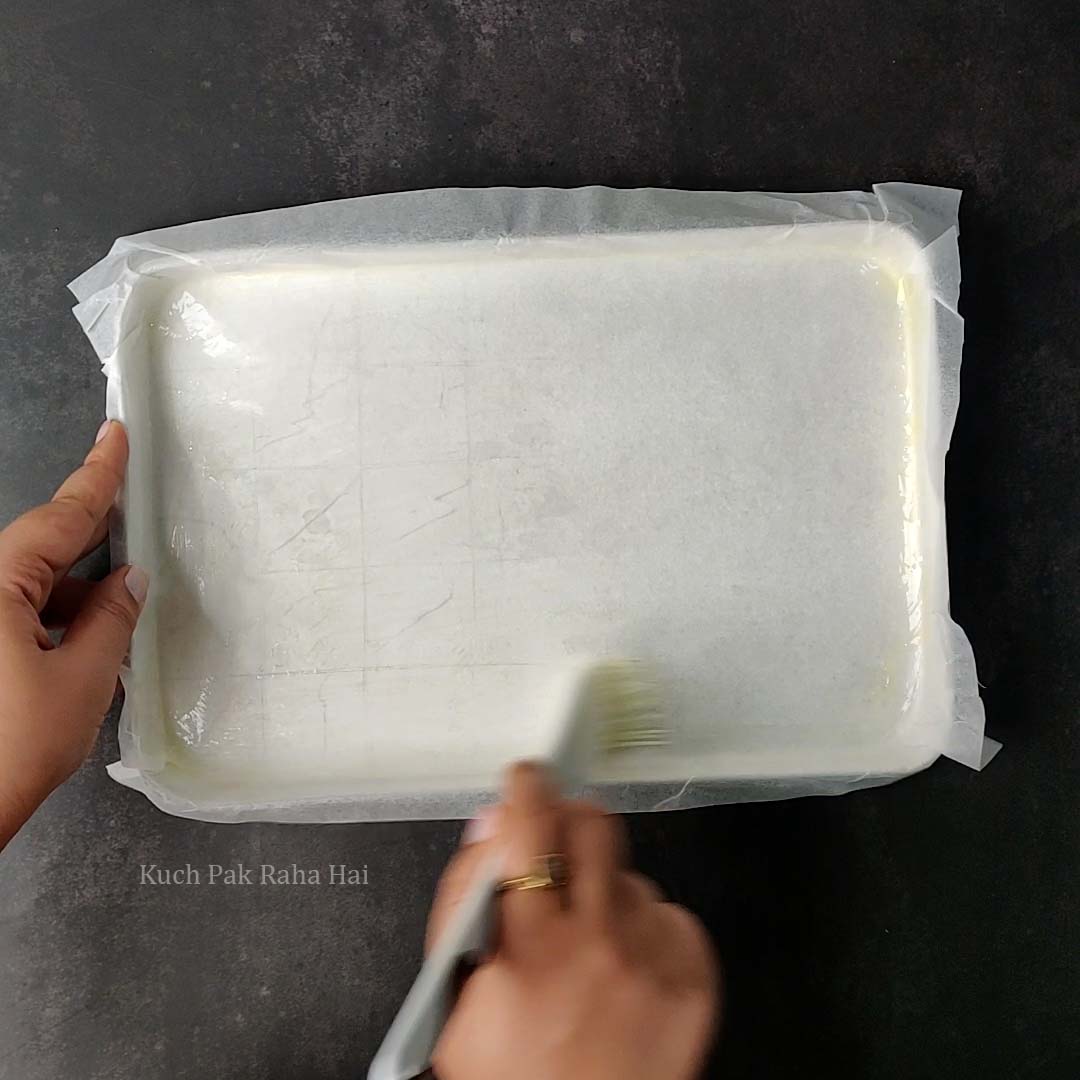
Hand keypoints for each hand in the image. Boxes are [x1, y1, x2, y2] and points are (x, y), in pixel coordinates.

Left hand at [0, 421, 146, 848]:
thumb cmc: (14, 745)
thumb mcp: (81, 679)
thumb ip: (110, 618)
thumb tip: (131, 579)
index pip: (58, 519)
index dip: (95, 477)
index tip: (116, 434)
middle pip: (38, 547)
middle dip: (88, 538)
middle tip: (129, 513)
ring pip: (25, 584)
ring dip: (70, 590)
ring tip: (117, 610)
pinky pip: (12, 612)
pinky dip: (48, 618)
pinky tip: (82, 642)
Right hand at [427, 764, 719, 1079]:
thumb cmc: (510, 1077)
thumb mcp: (456, 992)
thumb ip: (464, 897)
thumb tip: (491, 824)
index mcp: (529, 946)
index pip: (530, 825)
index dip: (526, 789)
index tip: (526, 781)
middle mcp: (598, 945)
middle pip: (593, 826)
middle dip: (569, 821)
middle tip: (556, 845)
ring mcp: (653, 963)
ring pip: (629, 875)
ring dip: (603, 891)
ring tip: (586, 946)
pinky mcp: (693, 981)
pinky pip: (669, 915)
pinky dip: (644, 930)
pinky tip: (623, 968)